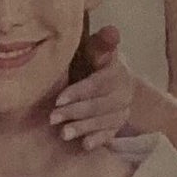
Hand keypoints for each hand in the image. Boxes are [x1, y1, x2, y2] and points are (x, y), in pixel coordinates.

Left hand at [48, 24, 146, 149]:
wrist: (110, 82)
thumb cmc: (94, 63)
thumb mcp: (96, 50)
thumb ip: (102, 43)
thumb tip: (112, 30)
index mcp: (117, 72)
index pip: (98, 84)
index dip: (79, 92)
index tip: (59, 99)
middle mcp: (124, 92)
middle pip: (100, 105)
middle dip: (75, 112)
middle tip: (53, 118)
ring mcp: (122, 110)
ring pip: (105, 121)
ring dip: (84, 128)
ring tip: (63, 134)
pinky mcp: (118, 125)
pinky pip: (111, 134)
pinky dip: (99, 140)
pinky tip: (85, 145)